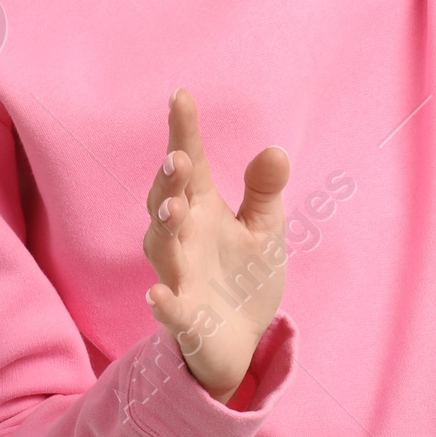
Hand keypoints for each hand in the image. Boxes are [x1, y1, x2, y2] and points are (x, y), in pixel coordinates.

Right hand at [142, 89, 290, 403]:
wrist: (241, 341)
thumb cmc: (245, 275)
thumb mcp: (263, 227)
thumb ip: (264, 190)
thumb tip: (276, 150)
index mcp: (202, 208)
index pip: (190, 165)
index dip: (182, 131)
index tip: (180, 95)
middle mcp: (183, 237)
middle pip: (166, 201)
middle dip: (169, 181)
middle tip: (179, 158)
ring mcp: (179, 276)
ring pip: (162, 249)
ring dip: (164, 228)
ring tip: (174, 207)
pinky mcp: (184, 317)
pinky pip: (170, 309)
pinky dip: (164, 302)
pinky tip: (159, 294)